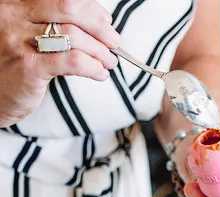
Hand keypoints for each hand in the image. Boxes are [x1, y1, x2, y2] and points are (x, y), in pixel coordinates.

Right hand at [0, 0, 119, 126]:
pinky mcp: (28, 68)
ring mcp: (19, 41)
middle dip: (99, 25)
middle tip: (114, 41)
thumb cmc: (14, 65)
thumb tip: (97, 23)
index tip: (105, 20)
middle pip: (69, 9)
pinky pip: (71, 61)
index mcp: (16, 3)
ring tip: (109, 61)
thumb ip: (50, 24)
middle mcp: (14, 16)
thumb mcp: (27, 34)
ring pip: (73, 35)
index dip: (89, 6)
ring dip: (99, 50)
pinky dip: (92, 66)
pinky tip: (99, 73)